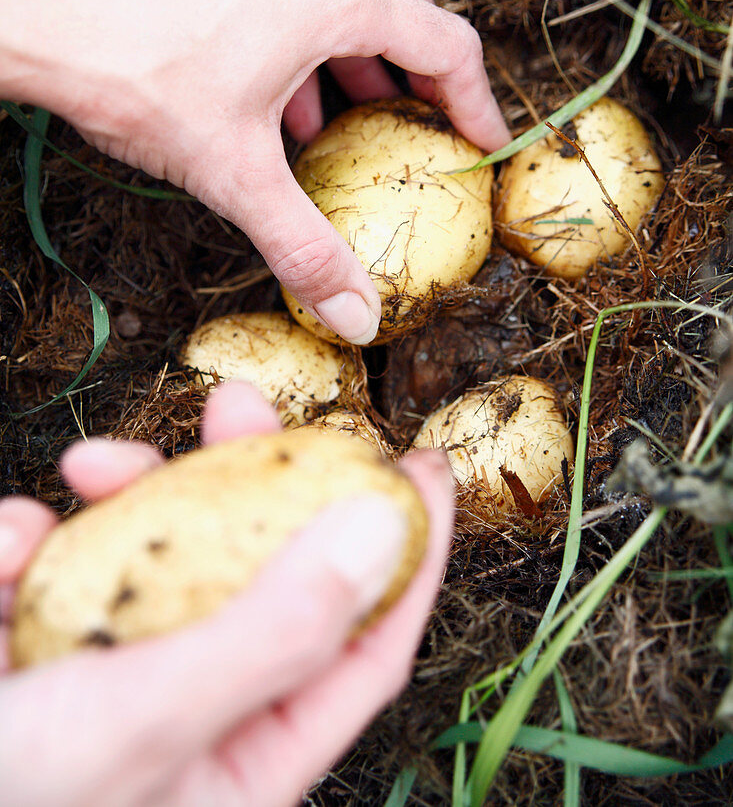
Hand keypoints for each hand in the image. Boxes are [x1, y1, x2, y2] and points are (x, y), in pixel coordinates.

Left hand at [0, 0, 509, 342]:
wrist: (42, 15)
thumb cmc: (140, 73)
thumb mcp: (235, 173)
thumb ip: (304, 247)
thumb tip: (355, 314)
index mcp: (337, 0)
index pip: (446, 44)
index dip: (477, 99)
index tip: (483, 143)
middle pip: (406, 10)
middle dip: (427, 73)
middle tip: (429, 128)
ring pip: (350, 1)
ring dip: (368, 61)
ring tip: (359, 122)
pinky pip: (298, 3)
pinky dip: (315, 52)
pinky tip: (284, 110)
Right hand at [0, 382, 453, 806]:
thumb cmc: (12, 803)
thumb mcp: (146, 722)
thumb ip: (271, 630)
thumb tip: (378, 530)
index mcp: (247, 754)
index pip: (362, 645)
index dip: (404, 554)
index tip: (421, 465)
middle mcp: (191, 706)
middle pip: (256, 569)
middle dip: (250, 480)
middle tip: (242, 406)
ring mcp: (112, 665)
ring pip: (156, 546)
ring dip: (124, 492)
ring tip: (87, 466)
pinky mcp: (38, 634)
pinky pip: (59, 556)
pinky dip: (28, 539)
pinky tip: (4, 550)